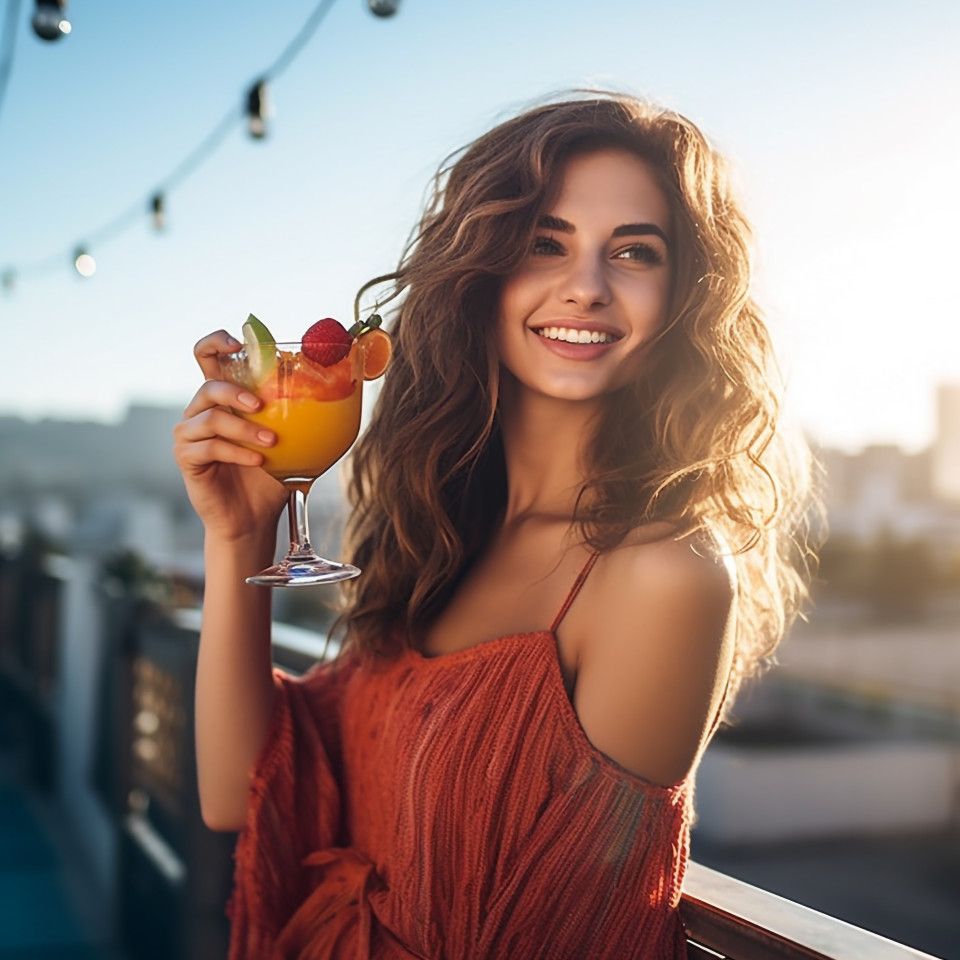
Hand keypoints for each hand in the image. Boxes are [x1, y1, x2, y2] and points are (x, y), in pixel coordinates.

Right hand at [173, 330, 287, 541]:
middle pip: (209, 384)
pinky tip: (258, 461)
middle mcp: (201, 410)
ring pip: (210, 417)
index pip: (207, 355)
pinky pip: (208, 446)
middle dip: (237, 393)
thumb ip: (304, 411)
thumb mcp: (293, 438)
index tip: (238, 344)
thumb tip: (351, 387)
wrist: (255, 515)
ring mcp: (190, 433)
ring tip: (271, 443)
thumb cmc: (274, 474)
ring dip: (244, 428)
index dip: (217, 342)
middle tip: (261, 405)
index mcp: (224, 397)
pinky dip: (237, 452)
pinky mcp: (187, 458)